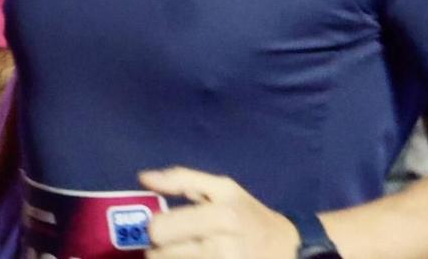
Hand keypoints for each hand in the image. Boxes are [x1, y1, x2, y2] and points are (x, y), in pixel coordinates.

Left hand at [137, 167, 298, 258]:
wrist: (283, 247)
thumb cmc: (247, 213)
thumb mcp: (222, 188)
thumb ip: (182, 179)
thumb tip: (143, 177)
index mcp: (221, 216)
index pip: (161, 229)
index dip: (154, 227)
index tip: (160, 226)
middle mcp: (223, 248)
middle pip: (159, 253)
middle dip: (158, 246)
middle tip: (170, 241)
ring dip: (169, 258)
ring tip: (183, 250)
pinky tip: (192, 257)